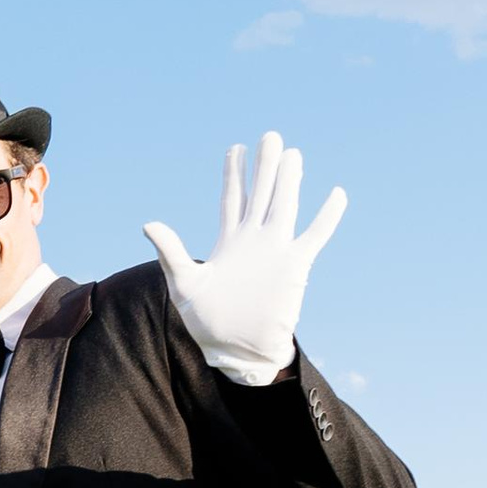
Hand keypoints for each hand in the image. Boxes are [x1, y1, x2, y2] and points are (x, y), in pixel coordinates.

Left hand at [143, 132, 347, 386]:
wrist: (237, 350)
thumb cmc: (208, 323)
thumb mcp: (183, 285)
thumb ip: (170, 252)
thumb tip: (149, 223)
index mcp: (228, 241)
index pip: (232, 199)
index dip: (234, 174)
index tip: (236, 148)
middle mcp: (254, 240)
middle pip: (261, 194)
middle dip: (265, 166)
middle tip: (270, 136)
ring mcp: (276, 251)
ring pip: (285, 206)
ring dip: (290, 181)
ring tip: (293, 155)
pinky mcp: (295, 266)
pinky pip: (315, 236)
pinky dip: (326, 216)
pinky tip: (337, 194)